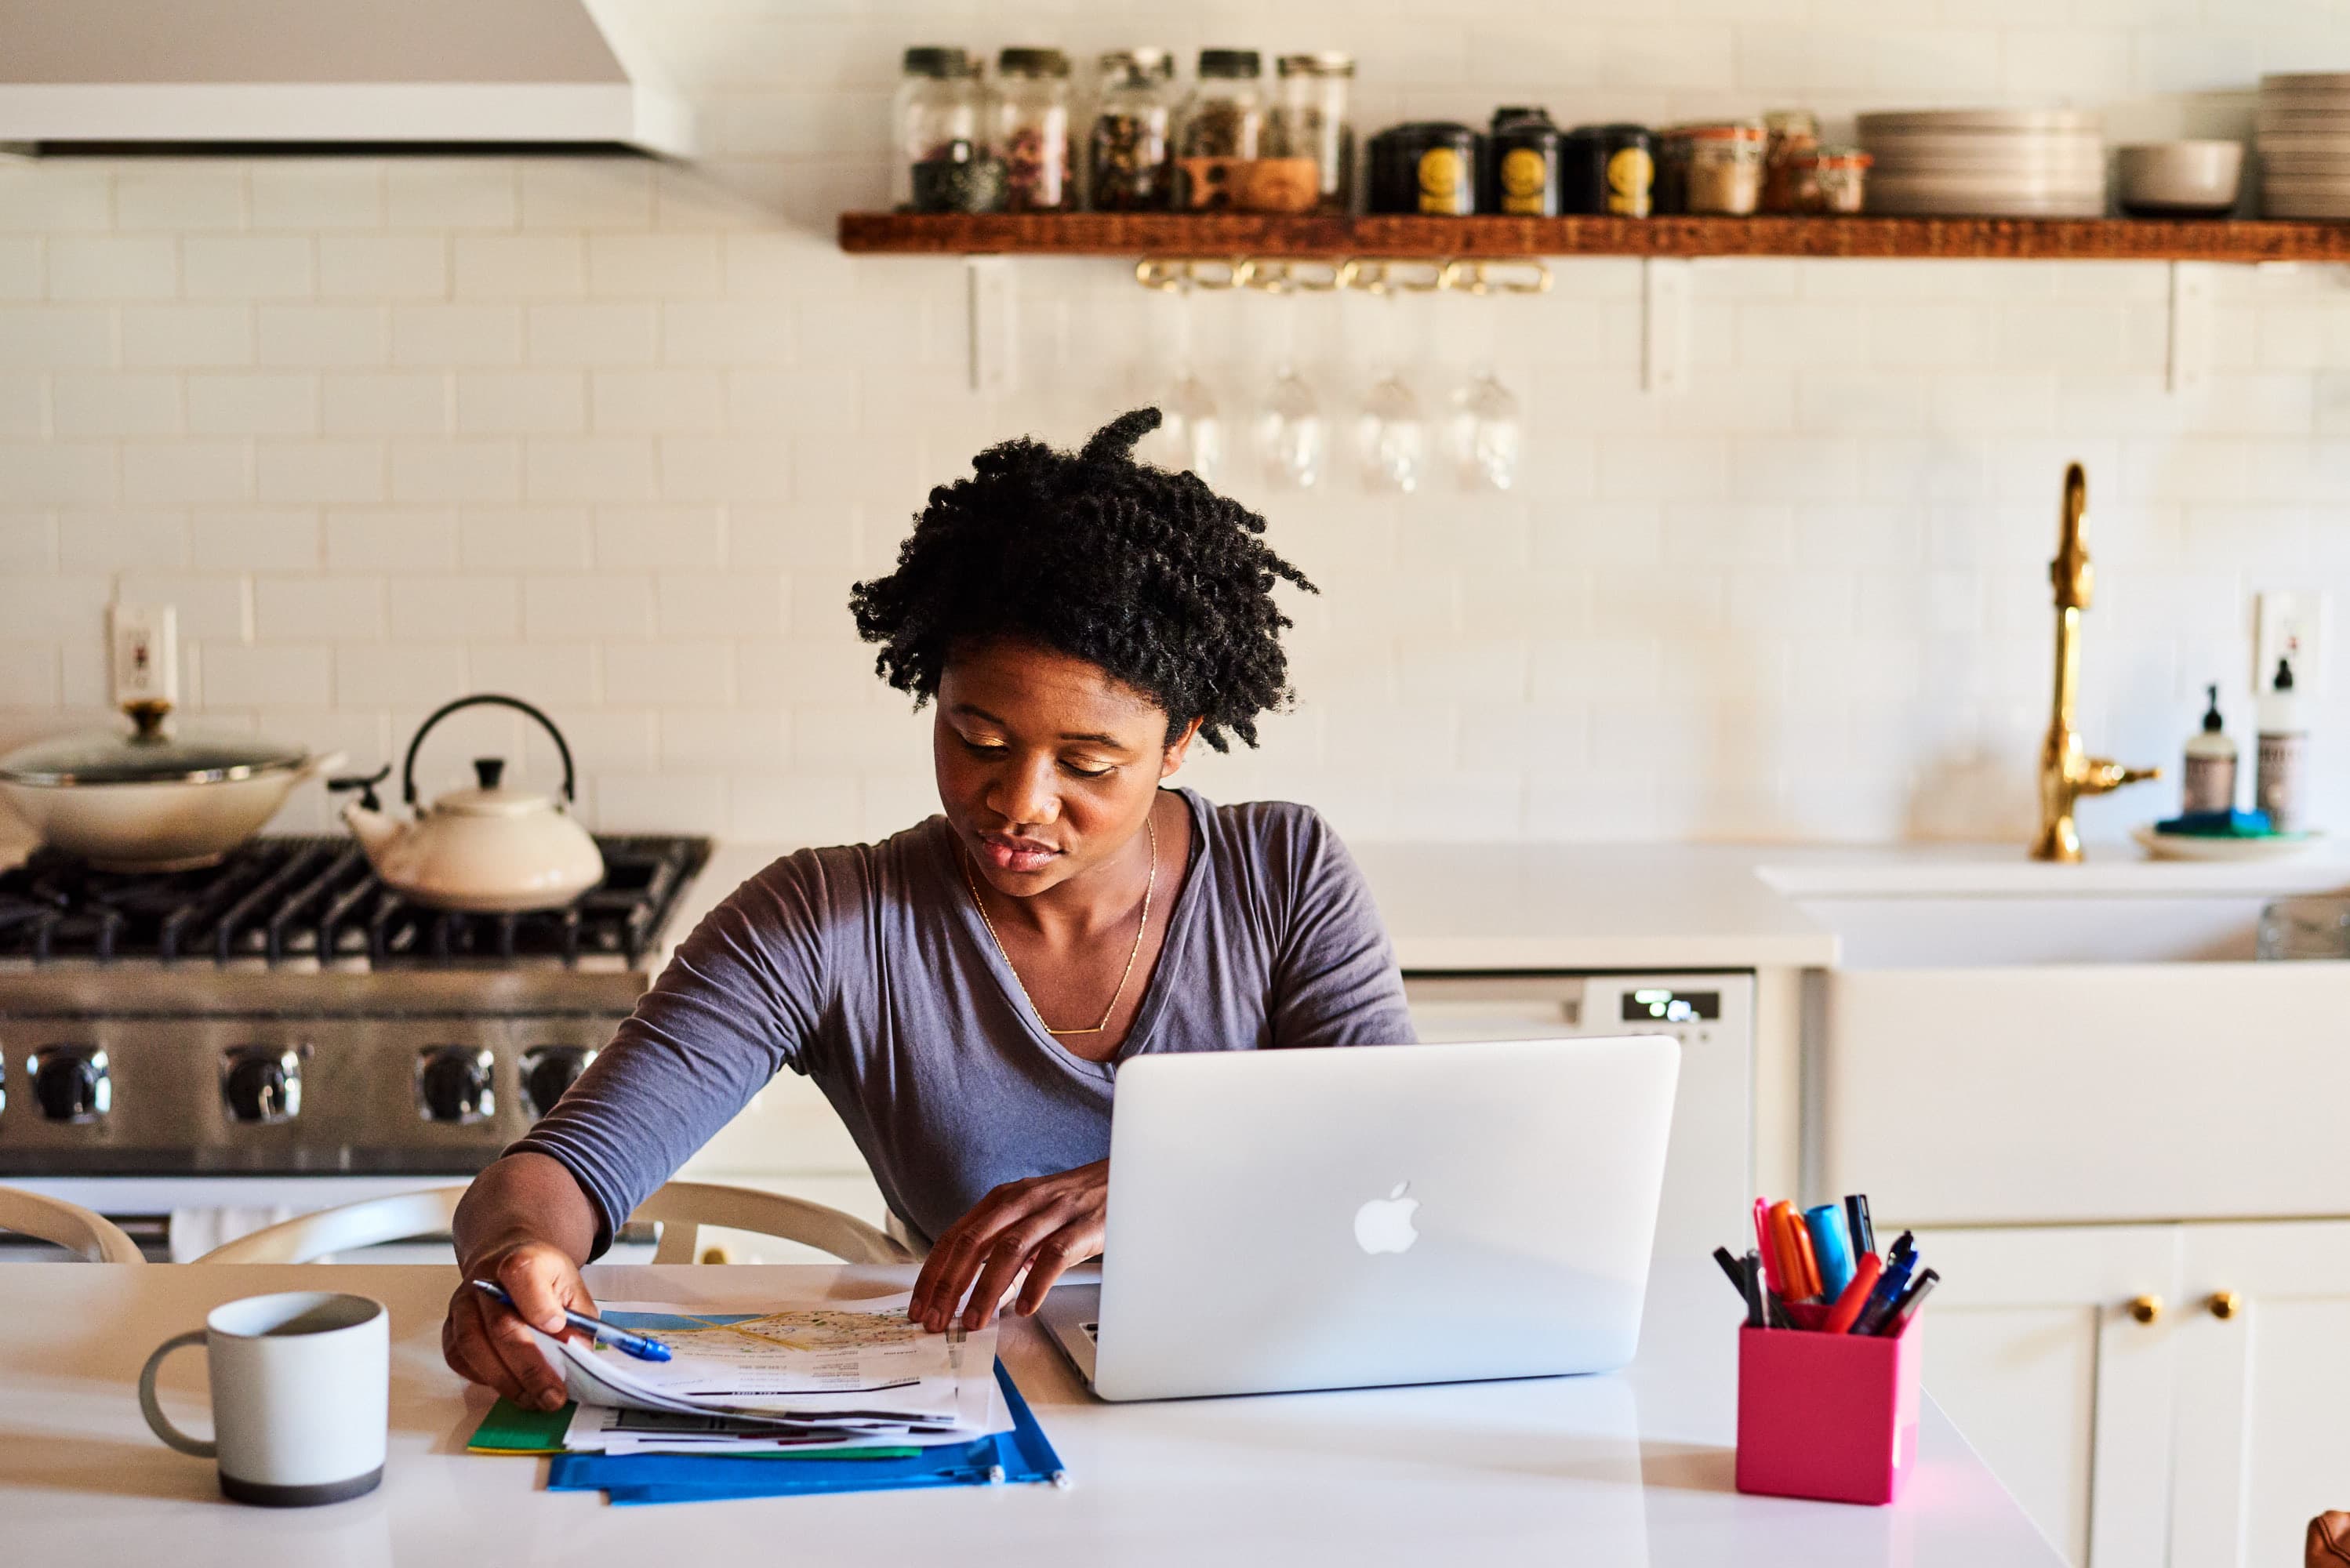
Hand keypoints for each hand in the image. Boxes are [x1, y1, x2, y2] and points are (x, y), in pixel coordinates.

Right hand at [441, 1240, 594, 1411]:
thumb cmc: (542, 1278)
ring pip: (474, 1347)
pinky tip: (506, 1385)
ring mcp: (462, 1304)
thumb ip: (579, 1319)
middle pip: (501, 1326)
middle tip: (552, 1395)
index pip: (523, 1276)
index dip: (539, 1305)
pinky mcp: (450, 1326)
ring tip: (532, 1400)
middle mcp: (485, 1282)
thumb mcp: (572, 1287)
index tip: (557, 1328)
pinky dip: (483, 1378)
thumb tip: (578, 1353)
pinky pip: (459, 1359)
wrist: (506, 1261)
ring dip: (506, 1381)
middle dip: (530, 1368)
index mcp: (521, 1262)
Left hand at [908, 1161, 1107, 1332]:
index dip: (933, 1273)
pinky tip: (1026, 1307)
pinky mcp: (1083, 1226)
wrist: (1127, 1178)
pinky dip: (1036, 1282)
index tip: (921, 1305)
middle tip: (937, 1319)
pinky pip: (1054, 1255)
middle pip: (973, 1242)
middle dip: (949, 1284)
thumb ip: (1007, 1258)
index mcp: (1003, 1199)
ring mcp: (1053, 1211)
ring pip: (1009, 1249)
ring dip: (986, 1288)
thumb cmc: (1077, 1205)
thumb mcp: (1034, 1224)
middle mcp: (1023, 1201)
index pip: (955, 1236)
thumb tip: (986, 1299)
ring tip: (975, 1320)